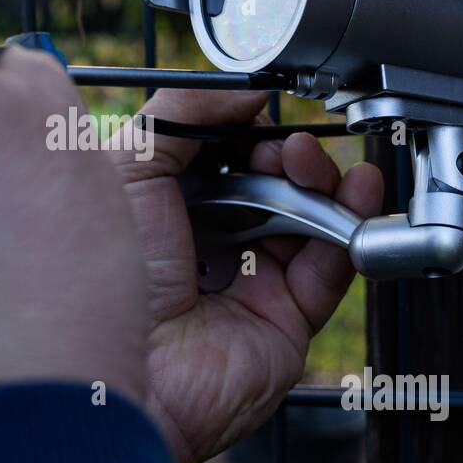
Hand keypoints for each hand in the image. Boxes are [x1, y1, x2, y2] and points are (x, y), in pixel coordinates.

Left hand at [110, 90, 382, 462]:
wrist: (119, 368)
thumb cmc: (107, 273)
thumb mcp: (129, 165)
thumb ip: (182, 116)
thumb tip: (242, 94)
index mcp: (165, 208)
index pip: (223, 155)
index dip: (246, 131)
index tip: (259, 112)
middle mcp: (209, 244)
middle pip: (271, 184)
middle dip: (287, 155)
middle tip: (284, 149)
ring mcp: (250, 282)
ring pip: (309, 219)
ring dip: (323, 182)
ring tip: (311, 166)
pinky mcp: (286, 320)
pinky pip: (332, 267)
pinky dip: (351, 228)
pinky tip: (356, 195)